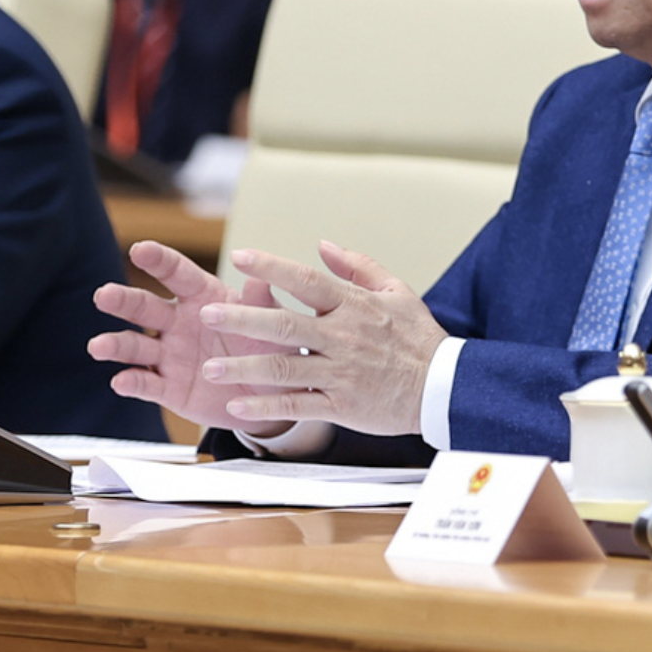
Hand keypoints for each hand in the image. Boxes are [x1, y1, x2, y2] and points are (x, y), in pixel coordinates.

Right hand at [88, 240, 292, 431]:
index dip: (158, 260)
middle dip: (124, 301)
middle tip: (104, 295)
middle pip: (145, 306)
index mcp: (203, 297)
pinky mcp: (169, 388)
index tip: (140, 249)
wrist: (272, 396)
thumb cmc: (271, 347)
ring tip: (99, 346)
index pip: (177, 272)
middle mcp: (179, 322)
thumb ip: (261, 302)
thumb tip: (260, 277)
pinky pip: (146, 384)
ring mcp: (170, 355)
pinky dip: (132, 382)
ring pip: (136, 346)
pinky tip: (120, 381)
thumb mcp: (273, 323)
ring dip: (117, 345)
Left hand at [194, 243, 447, 437]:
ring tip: (211, 367)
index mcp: (354, 306)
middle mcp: (343, 337)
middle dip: (243, 319)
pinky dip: (266, 406)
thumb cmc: (418, 338)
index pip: (306, 280)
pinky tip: (237, 406)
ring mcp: (341, 373)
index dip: (272, 268)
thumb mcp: (397, 292)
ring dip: (244, 367)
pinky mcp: (342, 406)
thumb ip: (358, 267)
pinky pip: (298, 405)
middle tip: (207, 314)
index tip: (240, 256)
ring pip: (284, 368)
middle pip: (285, 325)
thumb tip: (323, 245)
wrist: (444, 388)